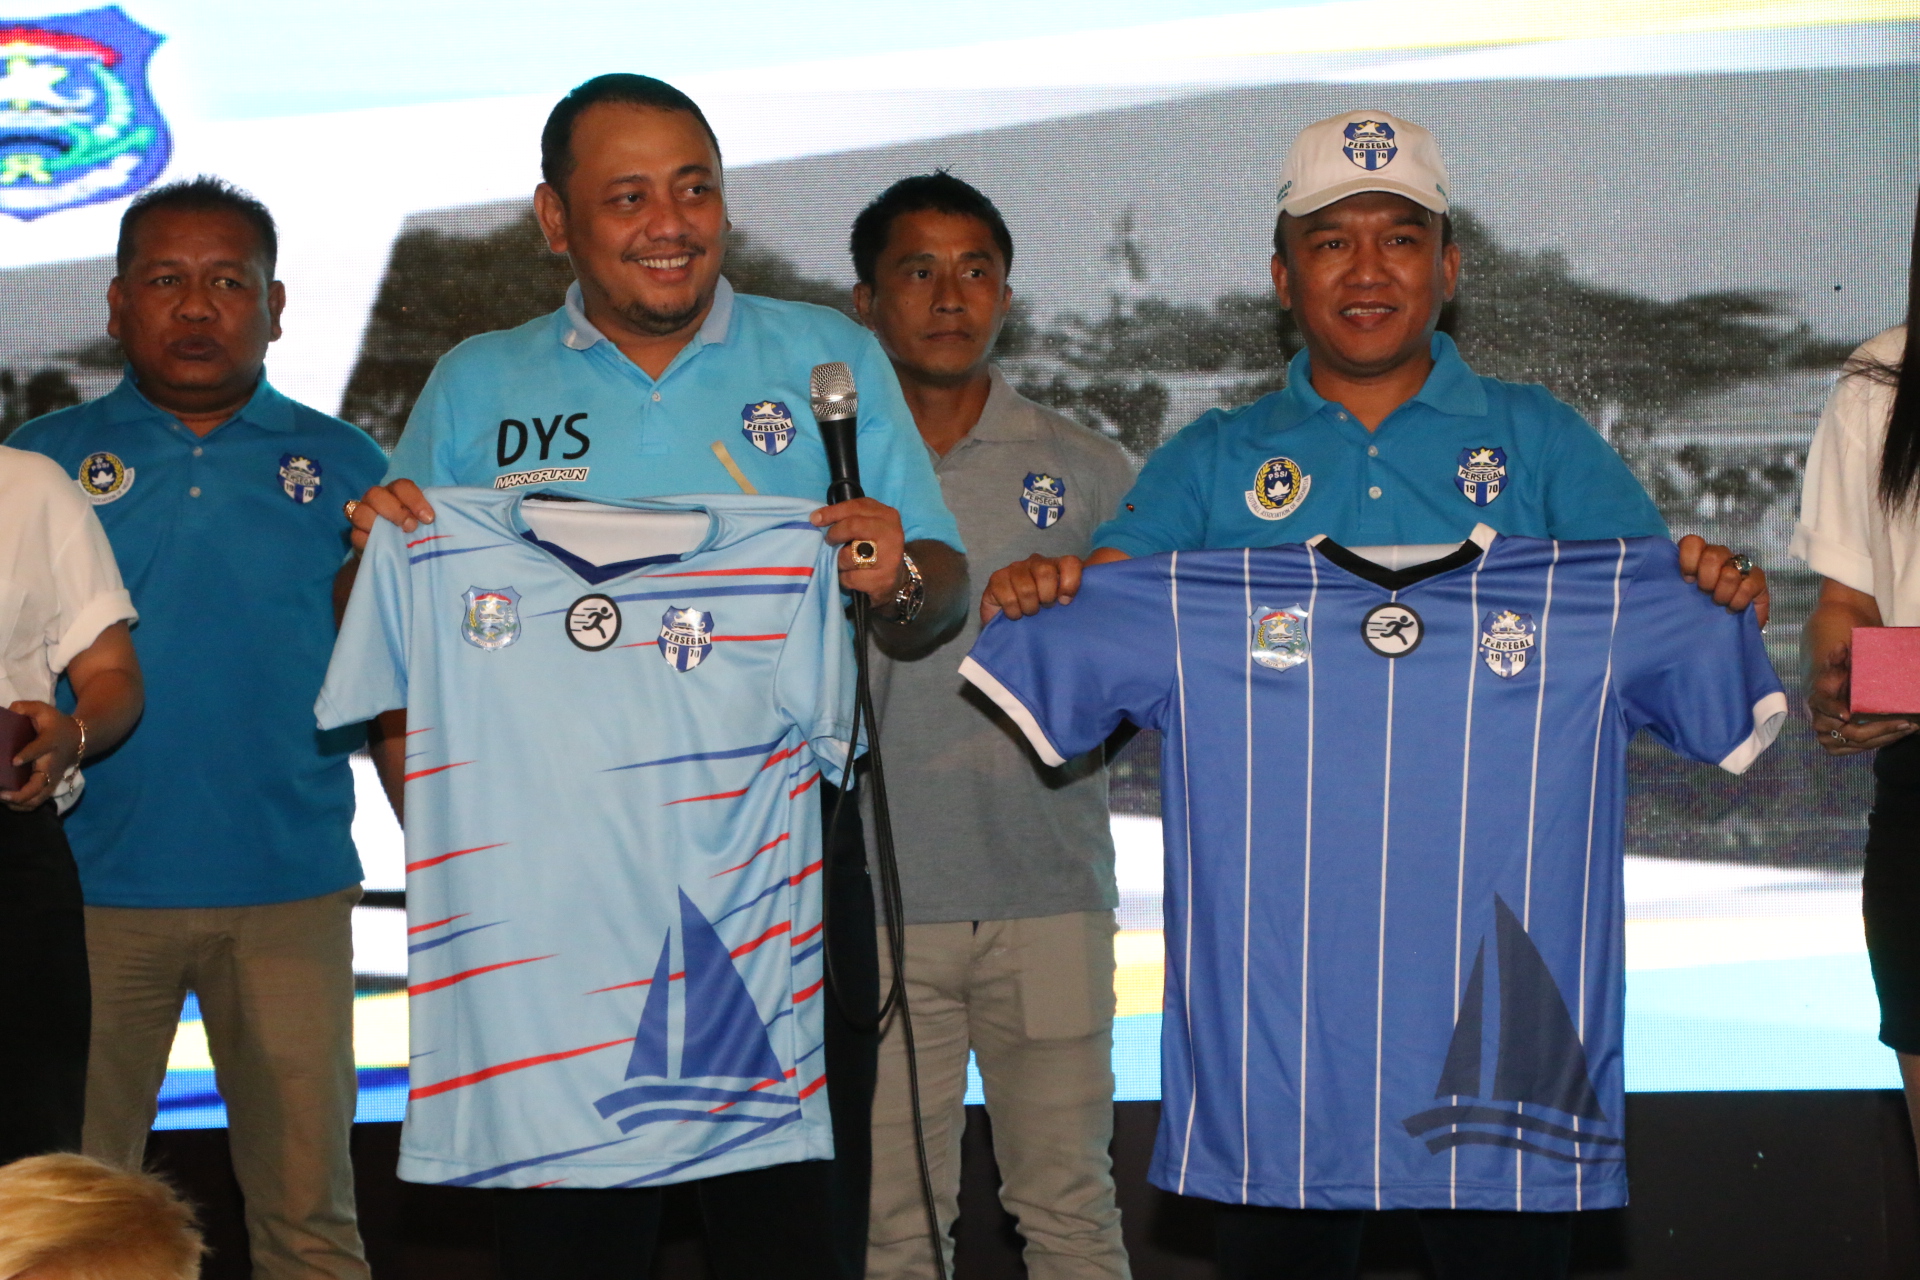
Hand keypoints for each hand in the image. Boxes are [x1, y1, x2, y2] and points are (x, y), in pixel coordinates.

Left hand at [3, 700, 80, 811]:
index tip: (13, 761)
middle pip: (40, 785)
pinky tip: (10, 803)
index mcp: (50, 742)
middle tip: (2, 794)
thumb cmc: (56, 724)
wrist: (80, 738)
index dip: (27, 755)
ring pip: (39, 798)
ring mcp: (52, 777)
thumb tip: (10, 711)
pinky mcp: (50, 785)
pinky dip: (24, 806)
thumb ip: (26, 707)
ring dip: (21, 803)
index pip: (40, 749)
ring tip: (3, 799)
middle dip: (21, 793)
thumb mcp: (44, 710)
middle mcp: (52, 763)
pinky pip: (38, 801)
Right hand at [348, 479, 434, 552]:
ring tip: (397, 535)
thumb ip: (433, 515)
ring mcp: (363, 517)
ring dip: (377, 522)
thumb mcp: (427, 523)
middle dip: (395, 510)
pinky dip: (367, 539)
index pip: (402, 486)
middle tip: (412, 527)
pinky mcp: (356, 537)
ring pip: (359, 511)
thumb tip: (466, 513)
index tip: (429, 518)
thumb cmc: (417, 535)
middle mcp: (377, 501)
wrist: (398, 558)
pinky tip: (382, 545)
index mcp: (396, 493)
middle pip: (376, 494)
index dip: (414, 499)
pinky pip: (356, 535)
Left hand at [811, 498, 905, 605]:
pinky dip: (844, 578)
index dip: (832, 512)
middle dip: (835, 534)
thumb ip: (848, 518)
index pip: (855, 507)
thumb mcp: (867, 524)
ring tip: (843, 562)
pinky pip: (850, 578)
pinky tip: (850, 576)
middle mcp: (891, 533)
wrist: (895, 576)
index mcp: (886, 514)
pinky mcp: (883, 579)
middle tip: (829, 541)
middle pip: (852, 526)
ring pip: (848, 556)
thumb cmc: (873, 546)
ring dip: (838, 561)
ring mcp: (889, 557)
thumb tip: (817, 518)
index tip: (814, 519)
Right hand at [981, 554, 1085, 623]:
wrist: (1011, 624)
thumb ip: (1081, 597)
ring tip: (1029, 612)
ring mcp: (1015, 568)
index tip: (1065, 602)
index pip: (1070, 563)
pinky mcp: (996, 578)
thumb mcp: (1066, 607)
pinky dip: (1013, 610)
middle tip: (1044, 607)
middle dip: (1046, 597)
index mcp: (1057, 565)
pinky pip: (1007, 595)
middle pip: (1045, 572)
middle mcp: (1036, 562)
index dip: (1070, 583)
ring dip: (1029, 607)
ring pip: (1026, 587)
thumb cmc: (1044, 615)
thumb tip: (1103, 583)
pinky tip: (1015, 613)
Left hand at [1677, 535, 1768, 628]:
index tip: (1687, 580)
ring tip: (1719, 603)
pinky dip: (1738, 600)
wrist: (1723, 629)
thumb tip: (1653, 570)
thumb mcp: (1679, 597)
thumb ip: (1669, 581)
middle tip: (1705, 594)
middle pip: (1712, 556)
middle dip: (1707, 580)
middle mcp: (1720, 557)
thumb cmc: (1698, 611)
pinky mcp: (1757, 579)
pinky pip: (1749, 585)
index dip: (1688, 560)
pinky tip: (1733, 608)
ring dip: (1722, 593)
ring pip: (1730, 573)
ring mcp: (1740, 566)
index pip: (1692, 542)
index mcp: (1698, 556)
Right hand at [1806, 639, 1915, 755]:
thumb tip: (1841, 645)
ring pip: (1861, 743)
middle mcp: (1820, 723)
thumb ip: (1837, 657)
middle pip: (1851, 732)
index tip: (1847, 714)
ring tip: (1909, 728)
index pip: (1825, 706)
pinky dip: (1882, 742)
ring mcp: (1827, 739)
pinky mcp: (1835, 748)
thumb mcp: (1835, 668)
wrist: (1824, 700)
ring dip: (1887, 737)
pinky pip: (1861, 749)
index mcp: (1818, 701)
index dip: (1834, 710)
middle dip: (1881, 729)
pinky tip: (1898, 734)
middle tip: (1905, 723)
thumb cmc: (1834, 682)